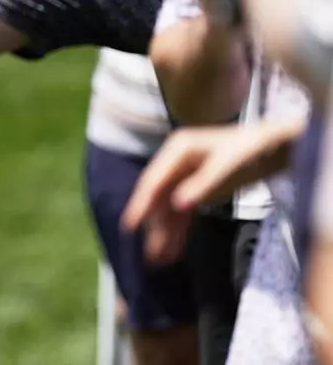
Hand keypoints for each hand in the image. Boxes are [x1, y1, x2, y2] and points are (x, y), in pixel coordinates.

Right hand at [122, 122, 301, 265]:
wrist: (276, 147)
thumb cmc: (251, 149)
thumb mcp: (227, 165)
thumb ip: (202, 185)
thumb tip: (177, 205)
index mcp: (177, 150)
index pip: (153, 180)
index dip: (140, 203)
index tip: (130, 226)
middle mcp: (176, 164)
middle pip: (159, 198)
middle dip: (155, 226)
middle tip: (150, 255)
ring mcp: (186, 178)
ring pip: (169, 209)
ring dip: (166, 233)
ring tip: (161, 261)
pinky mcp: (198, 190)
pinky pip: (183, 213)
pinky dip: (179, 231)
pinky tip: (175, 250)